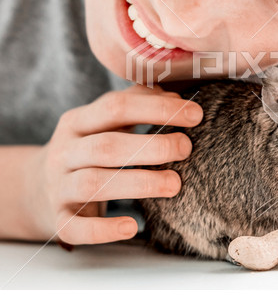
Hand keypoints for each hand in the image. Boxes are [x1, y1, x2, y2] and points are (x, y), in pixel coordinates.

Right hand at [29, 84, 202, 244]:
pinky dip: (104, 230)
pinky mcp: (57, 219)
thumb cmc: (85, 148)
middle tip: (186, 148)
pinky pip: (76, 227)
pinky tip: (133, 227)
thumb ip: (136, 102)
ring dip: (138, 183)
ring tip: (175, 184)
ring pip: (93, 185)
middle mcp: (64, 152)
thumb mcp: (101, 121)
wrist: (34, 188)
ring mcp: (58, 187)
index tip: (195, 114)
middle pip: (106, 146)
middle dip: (151, 147)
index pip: (116, 107)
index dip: (156, 108)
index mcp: (77, 121)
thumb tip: (175, 96)